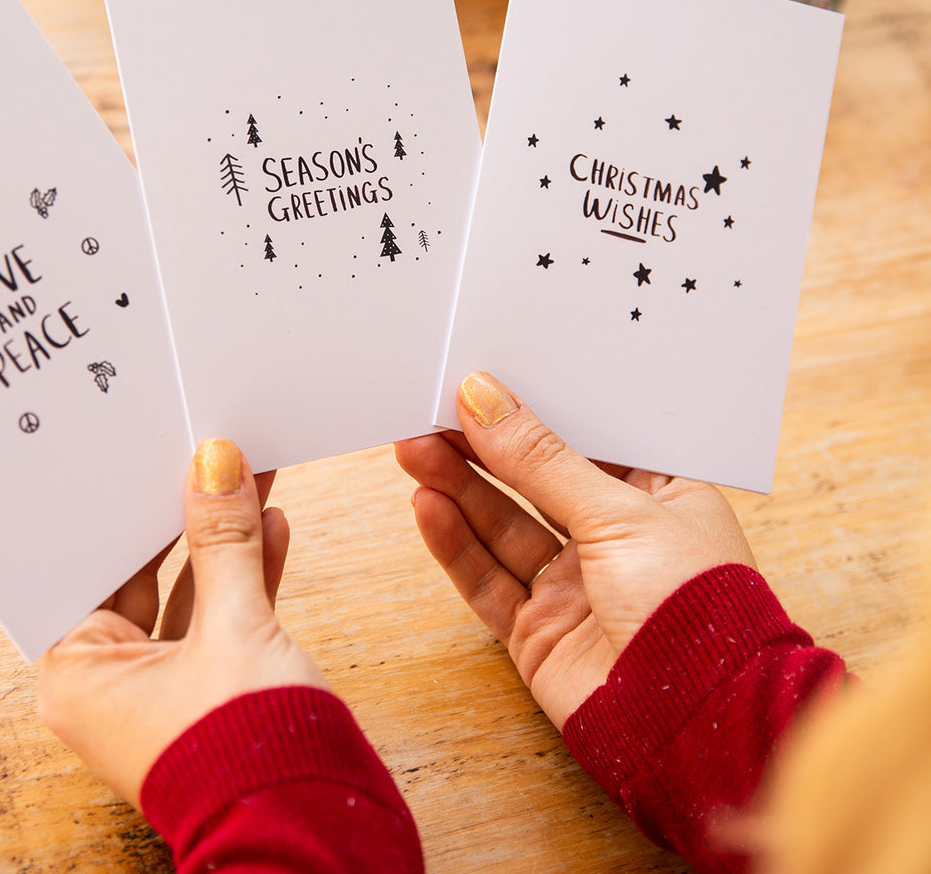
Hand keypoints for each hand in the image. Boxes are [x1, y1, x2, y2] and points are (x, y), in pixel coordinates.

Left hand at [37, 438, 326, 808]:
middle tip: (202, 463)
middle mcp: (110, 685)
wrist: (310, 831)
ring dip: (223, 542)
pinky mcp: (207, 689)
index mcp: (76, 678)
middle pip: (141, 575)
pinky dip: (245, 576)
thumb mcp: (234, 628)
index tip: (148, 464)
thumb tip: (214, 470)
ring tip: (246, 481)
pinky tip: (271, 527)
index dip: (122, 511)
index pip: (88, 569)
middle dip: (181, 520)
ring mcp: (161, 687)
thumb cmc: (244, 764)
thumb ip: (224, 542)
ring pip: (189, 593)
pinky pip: (219, 617)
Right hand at [394, 371, 754, 730]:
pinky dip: (455, 544)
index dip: (538, 410)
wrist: (697, 731)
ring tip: (413, 447)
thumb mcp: (618, 512)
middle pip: (535, 481)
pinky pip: (488, 579)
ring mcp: (576, 587)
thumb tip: (484, 398)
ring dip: (458, 487)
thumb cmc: (694, 610)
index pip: (588, 439)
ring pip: (503, 526)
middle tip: (430, 410)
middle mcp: (617, 539)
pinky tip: (427, 505)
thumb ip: (540, 457)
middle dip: (483, 446)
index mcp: (661, 497)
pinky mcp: (540, 632)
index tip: (486, 380)